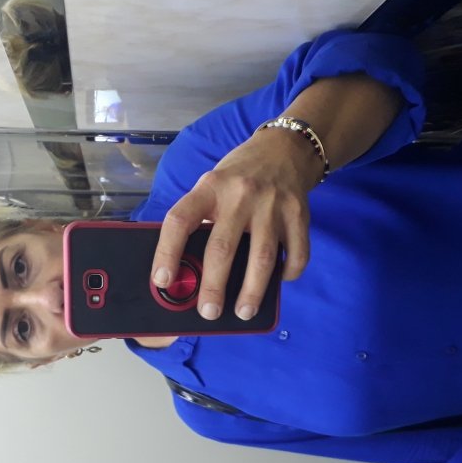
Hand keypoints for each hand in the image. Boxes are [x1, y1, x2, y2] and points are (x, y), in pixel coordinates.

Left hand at [151, 127, 319, 321]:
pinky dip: (288, 274)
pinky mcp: (298, 215)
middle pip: (222, 248)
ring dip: (252, 291)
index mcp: (209, 188)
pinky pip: (295, 253)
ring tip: (243, 312)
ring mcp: (272, 205)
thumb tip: (188, 272)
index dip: (167, 252)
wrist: (284, 149)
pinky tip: (279, 282)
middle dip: (213, 287)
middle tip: (208, 313)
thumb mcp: (212, 187)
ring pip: (261, 258)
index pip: (180, 220)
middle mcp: (240, 195)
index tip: (163, 281)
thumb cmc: (238, 178)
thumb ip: (201, 220)